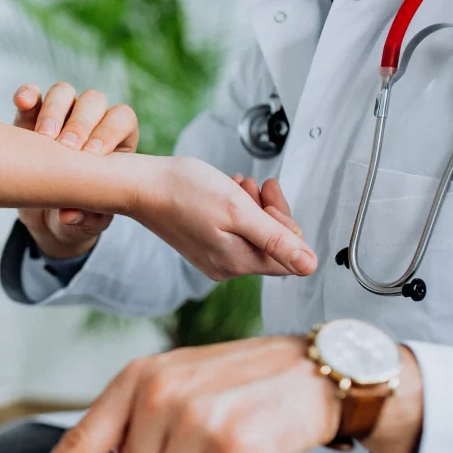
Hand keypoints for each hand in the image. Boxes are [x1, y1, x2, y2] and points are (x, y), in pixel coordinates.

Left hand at [3, 336, 421, 452]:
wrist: (314, 370)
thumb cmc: (241, 380)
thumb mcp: (176, 378)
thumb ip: (133, 418)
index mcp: (135, 379)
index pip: (79, 442)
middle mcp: (158, 395)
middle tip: (199, 442)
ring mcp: (194, 418)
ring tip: (222, 444)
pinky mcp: (232, 445)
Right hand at [12, 83, 139, 259]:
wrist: (47, 217)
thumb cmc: (78, 217)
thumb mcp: (86, 224)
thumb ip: (84, 219)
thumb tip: (69, 215)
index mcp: (117, 142)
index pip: (121, 119)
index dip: (110, 131)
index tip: (93, 157)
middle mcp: (91, 122)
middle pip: (92, 101)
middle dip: (80, 123)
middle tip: (66, 148)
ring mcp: (61, 116)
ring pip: (63, 93)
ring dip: (54, 111)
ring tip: (43, 138)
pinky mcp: (30, 119)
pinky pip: (31, 97)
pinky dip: (27, 96)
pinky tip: (22, 103)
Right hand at [133, 157, 316, 278]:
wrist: (142, 187)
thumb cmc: (184, 192)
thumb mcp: (239, 211)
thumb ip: (277, 240)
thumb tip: (310, 266)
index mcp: (237, 262)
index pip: (288, 255)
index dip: (286, 221)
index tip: (269, 193)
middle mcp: (226, 267)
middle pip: (271, 245)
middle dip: (270, 212)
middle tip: (256, 185)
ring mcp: (213, 258)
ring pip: (253, 236)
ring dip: (253, 207)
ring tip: (238, 185)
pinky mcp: (203, 247)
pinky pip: (234, 233)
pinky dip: (236, 211)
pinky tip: (227, 192)